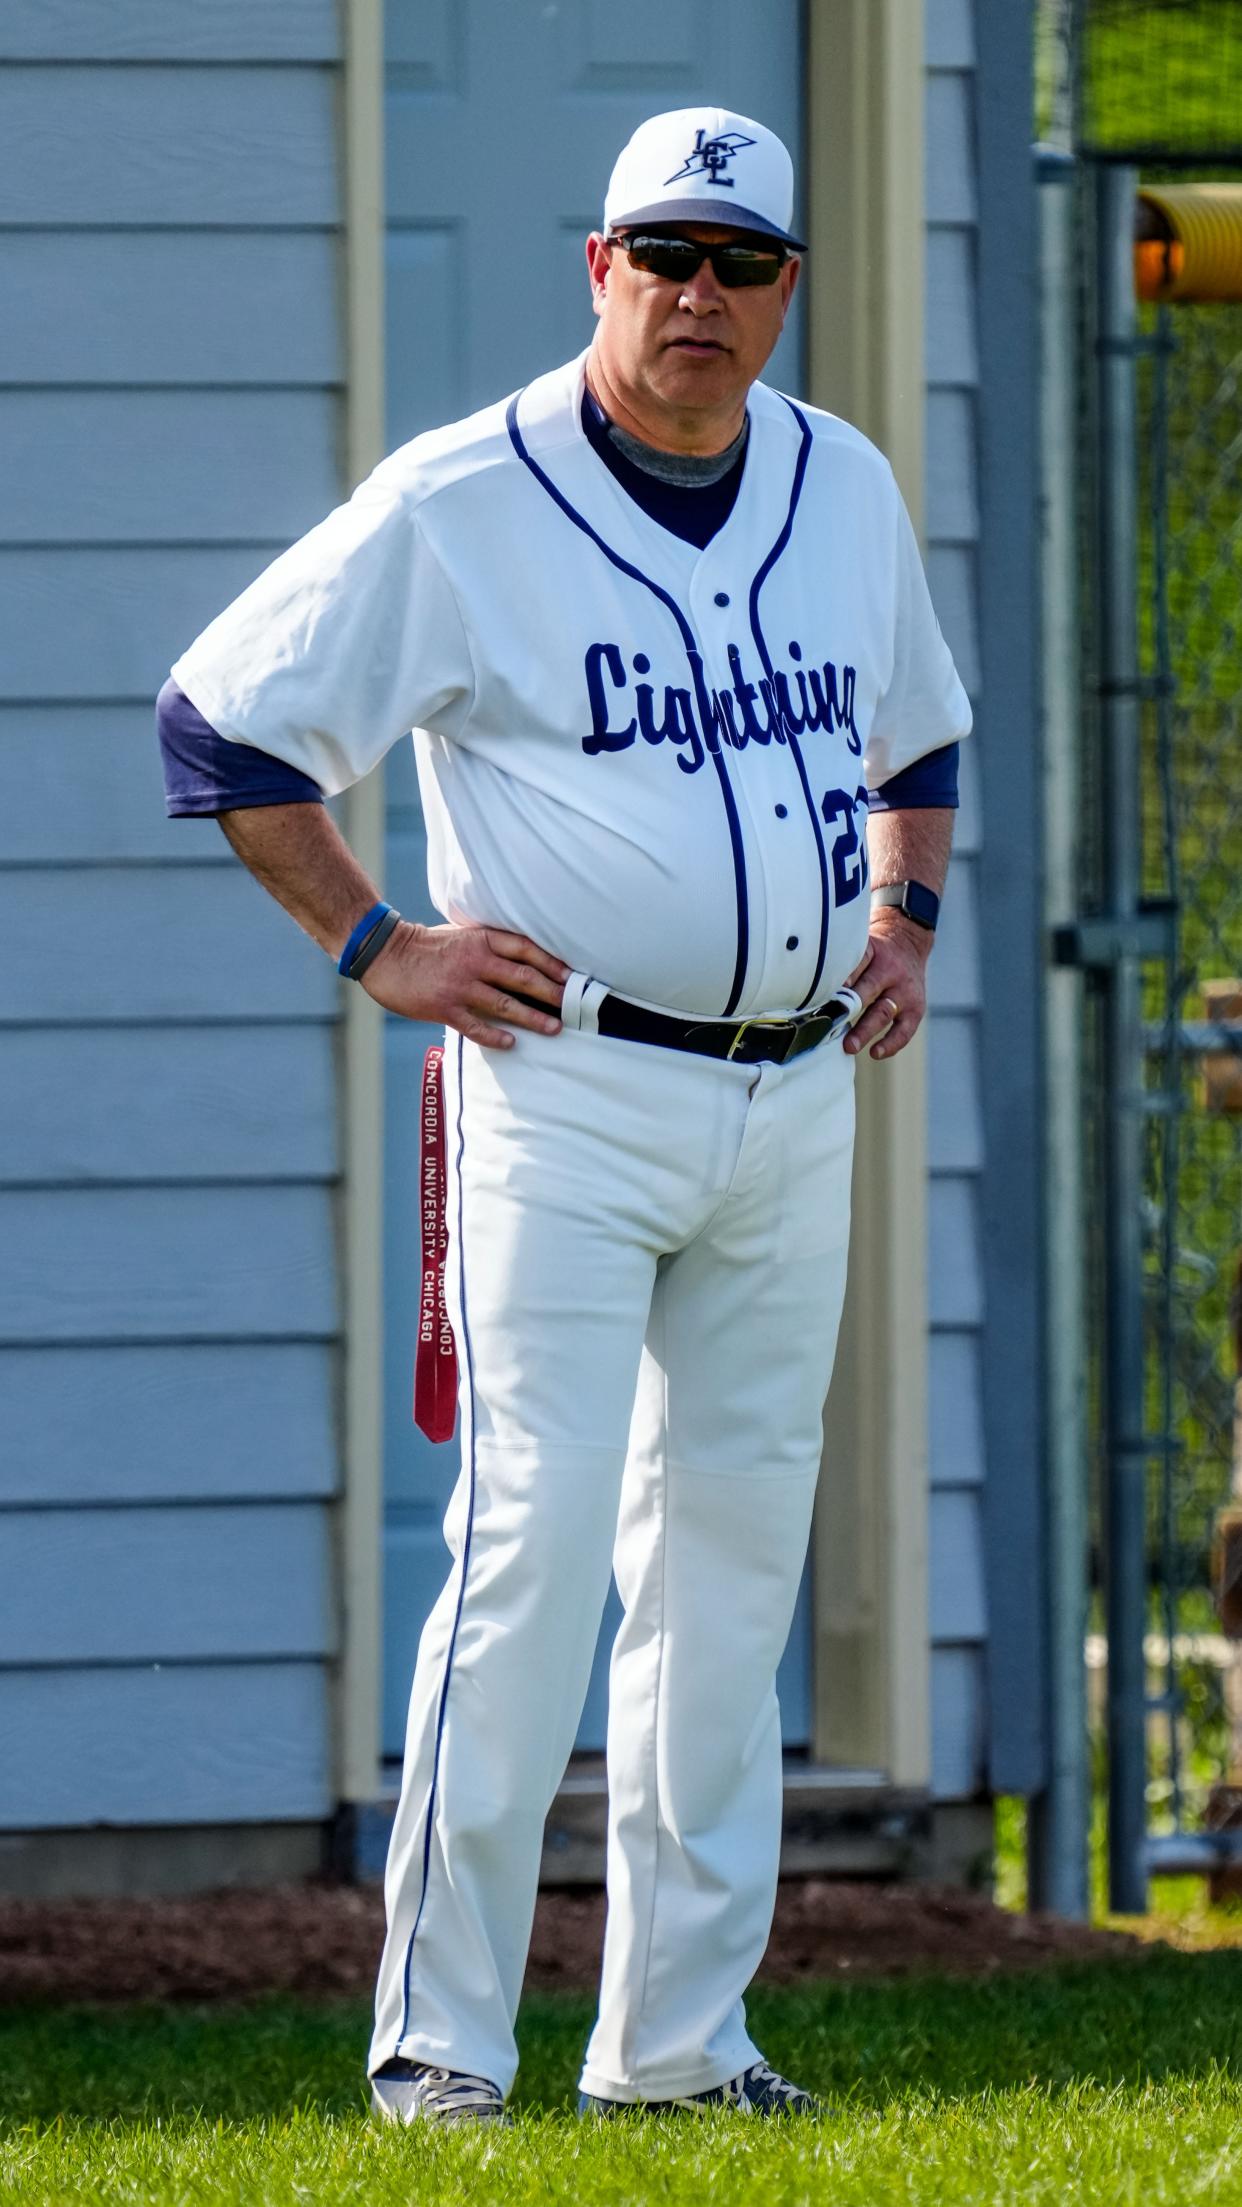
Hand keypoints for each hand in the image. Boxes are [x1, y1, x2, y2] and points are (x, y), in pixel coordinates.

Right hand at [361, 919, 569, 1048]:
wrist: (384, 955)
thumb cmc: (425, 945)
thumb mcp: (461, 934)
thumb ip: (488, 944)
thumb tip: (521, 956)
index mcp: (480, 940)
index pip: (525, 949)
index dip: (551, 963)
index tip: (571, 976)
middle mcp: (474, 961)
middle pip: (523, 977)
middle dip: (551, 993)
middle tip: (572, 1006)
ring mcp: (460, 986)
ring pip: (505, 1004)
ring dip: (533, 1018)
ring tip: (554, 1028)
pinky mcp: (444, 1007)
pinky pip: (476, 1026)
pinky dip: (495, 1036)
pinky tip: (512, 1043)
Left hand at [843, 908, 932, 1059]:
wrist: (909, 945)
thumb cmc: (876, 953)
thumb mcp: (861, 947)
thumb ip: (843, 964)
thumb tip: (814, 988)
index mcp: (874, 952)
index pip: (860, 960)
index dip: (845, 975)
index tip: (828, 988)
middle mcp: (891, 972)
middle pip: (870, 988)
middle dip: (851, 1008)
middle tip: (832, 1025)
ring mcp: (905, 992)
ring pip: (884, 1012)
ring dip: (866, 1030)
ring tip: (850, 1046)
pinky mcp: (915, 1009)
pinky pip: (904, 1030)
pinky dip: (891, 1044)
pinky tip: (875, 1053)